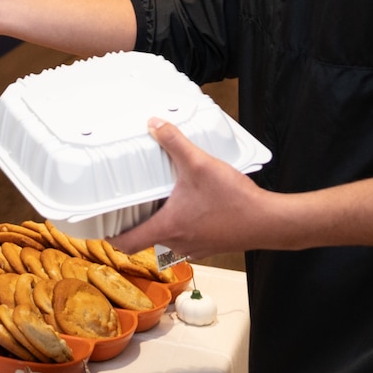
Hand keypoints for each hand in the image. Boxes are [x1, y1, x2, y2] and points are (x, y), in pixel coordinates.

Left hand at [113, 118, 279, 257]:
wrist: (272, 222)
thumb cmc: (236, 201)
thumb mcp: (200, 164)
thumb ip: (174, 143)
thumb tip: (154, 125)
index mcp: (168, 227)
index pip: (127, 244)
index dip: (109, 237)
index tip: (100, 226)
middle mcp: (178, 242)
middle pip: (144, 240)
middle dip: (133, 223)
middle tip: (125, 203)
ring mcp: (196, 247)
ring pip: (166, 239)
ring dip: (158, 223)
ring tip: (154, 201)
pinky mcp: (211, 245)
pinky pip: (186, 238)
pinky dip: (179, 225)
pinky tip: (186, 205)